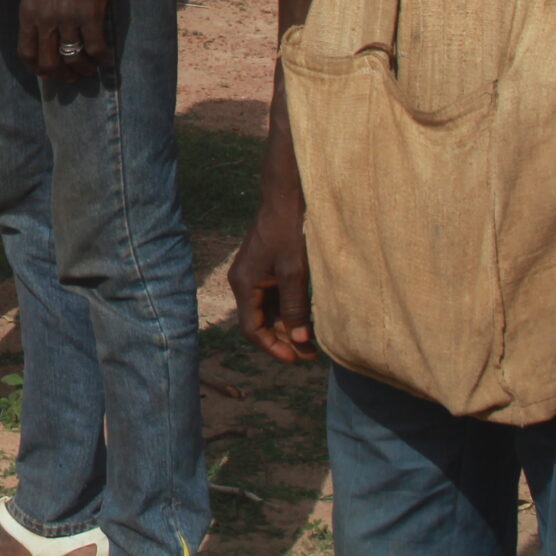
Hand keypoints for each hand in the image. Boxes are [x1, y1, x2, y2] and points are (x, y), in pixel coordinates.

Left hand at [20, 0, 112, 80]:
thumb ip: (36, 10)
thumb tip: (41, 31)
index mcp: (28, 12)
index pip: (26, 52)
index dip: (37, 68)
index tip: (48, 73)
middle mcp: (44, 19)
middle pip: (48, 62)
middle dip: (61, 75)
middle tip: (72, 76)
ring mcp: (67, 18)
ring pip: (72, 58)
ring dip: (83, 69)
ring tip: (90, 68)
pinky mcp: (90, 14)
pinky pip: (95, 47)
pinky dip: (100, 57)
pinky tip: (104, 56)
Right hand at [229, 185, 315, 364]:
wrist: (286, 197)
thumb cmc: (289, 231)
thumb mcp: (294, 272)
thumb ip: (295, 308)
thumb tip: (300, 341)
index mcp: (243, 283)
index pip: (252, 328)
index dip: (273, 347)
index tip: (296, 359)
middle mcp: (243, 281)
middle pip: (259, 321)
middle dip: (283, 339)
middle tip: (310, 354)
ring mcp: (254, 274)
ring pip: (267, 310)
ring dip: (287, 326)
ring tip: (312, 340)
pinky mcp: (265, 267)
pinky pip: (273, 297)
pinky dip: (288, 311)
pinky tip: (308, 318)